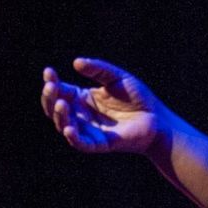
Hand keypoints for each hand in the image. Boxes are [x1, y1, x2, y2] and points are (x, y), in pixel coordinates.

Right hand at [39, 58, 168, 155]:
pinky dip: (73, 138)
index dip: (52, 83)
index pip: (60, 91)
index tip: (49, 72)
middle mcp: (82, 115)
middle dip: (49, 98)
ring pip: (65, 126)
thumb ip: (98, 69)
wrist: (158, 118)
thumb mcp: (116, 77)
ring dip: (59, 116)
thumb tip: (76, 63)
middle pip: (56, 109)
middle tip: (51, 86)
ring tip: (61, 104)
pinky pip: (82, 144)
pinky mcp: (100, 143)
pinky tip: (68, 128)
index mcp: (83, 98)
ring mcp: (89, 130)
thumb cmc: (138, 98)